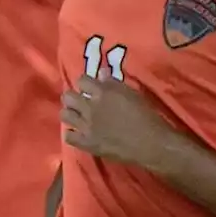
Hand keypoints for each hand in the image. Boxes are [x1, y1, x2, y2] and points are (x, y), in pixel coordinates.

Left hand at [62, 70, 176, 169]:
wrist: (150, 143)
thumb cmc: (145, 115)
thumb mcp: (132, 94)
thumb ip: (114, 83)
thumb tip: (101, 72)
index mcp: (102, 93)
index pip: (82, 80)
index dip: (85, 83)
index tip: (89, 87)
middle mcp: (90, 108)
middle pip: (68, 96)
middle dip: (72, 96)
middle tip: (80, 101)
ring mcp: (87, 127)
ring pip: (65, 115)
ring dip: (70, 113)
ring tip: (78, 116)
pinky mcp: (87, 144)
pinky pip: (68, 137)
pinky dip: (72, 134)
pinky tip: (79, 133)